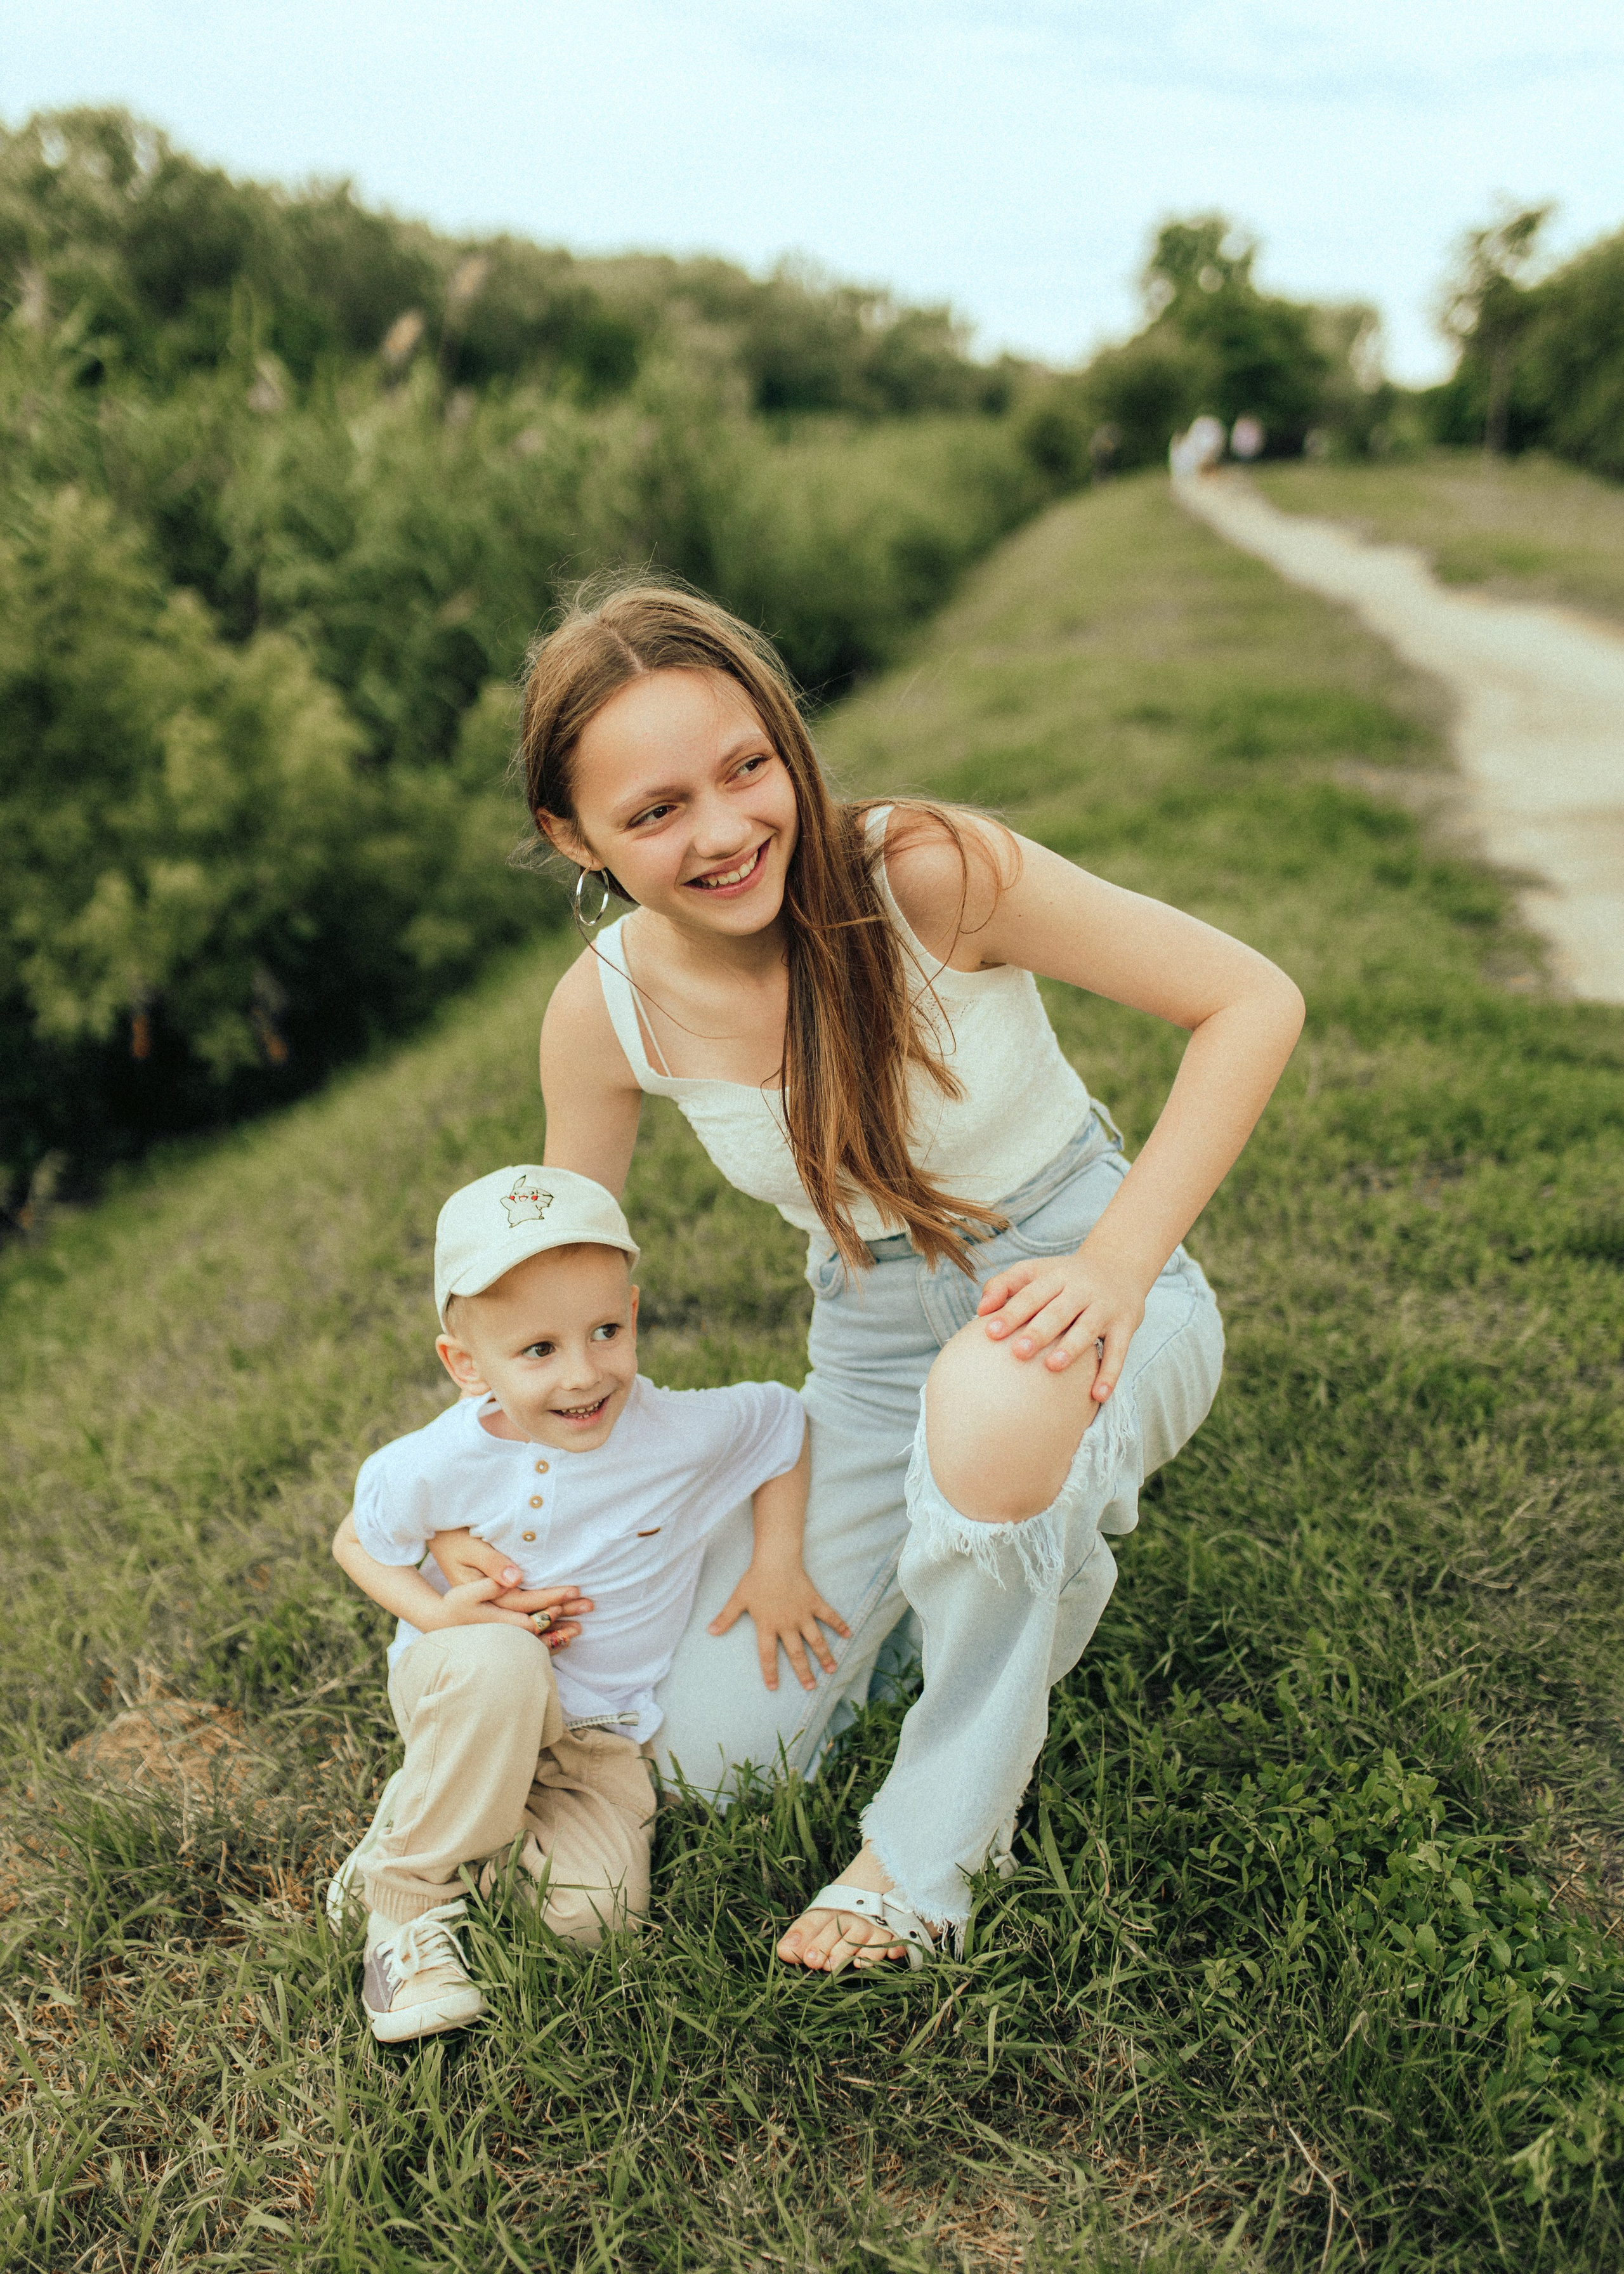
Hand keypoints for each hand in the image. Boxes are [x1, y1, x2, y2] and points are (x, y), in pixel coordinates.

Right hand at [427, 1528, 592, 1651]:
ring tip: (582, 1627)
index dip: (550, 1599)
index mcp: (488, 1608)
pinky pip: (525, 1642)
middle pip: (534, 1623)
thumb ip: (491, 1568)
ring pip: (532, 1637)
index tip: (572, 1591)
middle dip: (563, 1616)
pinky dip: (545, 1641)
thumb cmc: (452, 1573)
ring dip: (558, 1632)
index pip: (526, 1606)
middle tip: (589, 1605)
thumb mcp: (468, 1558)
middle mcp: (495, 1626)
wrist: (434, 1613)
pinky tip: (562, 1638)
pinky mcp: (500, 1637)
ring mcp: (498, 1635)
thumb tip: (516, 1578)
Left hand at [707, 1558, 850, 1691]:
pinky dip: (839, 1625)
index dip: (770, 1672)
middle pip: (796, 1654)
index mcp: (767, 1626)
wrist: (776, 1559)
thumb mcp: (738, 1598)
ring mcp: (803, 1614)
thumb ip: (726, 1617)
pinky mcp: (814, 1602)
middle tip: (811, 1688)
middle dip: (804, 1672)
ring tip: (831, 1670)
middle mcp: (787, 1624)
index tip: (773, 1688)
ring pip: (816, 1640)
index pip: (767, 1655)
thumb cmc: (755, 1578)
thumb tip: (709, 1631)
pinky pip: (829, 1616)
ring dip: (824, 1656)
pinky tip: (848, 1635)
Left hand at [976, 1248, 1146, 1397]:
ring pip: (1087, 1329)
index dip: (1011, 1312)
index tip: (989, 1332)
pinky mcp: (1125, 1324)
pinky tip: (1097, 1396)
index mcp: (1055, 1276)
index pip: (1031, 1294)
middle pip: (1058, 1311)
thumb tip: (979, 1310)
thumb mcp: (1036, 1271)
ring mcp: (1105, 1307)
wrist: (1119, 1264)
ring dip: (1071, 1348)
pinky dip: (1109, 1373)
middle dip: (1039, 1331)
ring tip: (1052, 1367)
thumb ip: (1004, 1285)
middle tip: (1018, 1352)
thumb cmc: (1065, 1277)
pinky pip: (1118, 1351)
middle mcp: (1081, 1289)